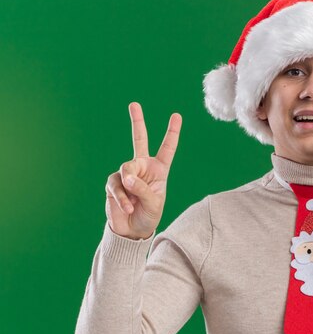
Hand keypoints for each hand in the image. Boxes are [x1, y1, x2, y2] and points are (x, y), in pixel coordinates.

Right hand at [105, 102, 181, 239]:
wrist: (132, 230)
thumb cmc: (149, 215)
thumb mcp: (154, 203)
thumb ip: (142, 188)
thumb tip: (126, 176)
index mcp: (160, 169)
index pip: (167, 148)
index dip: (172, 133)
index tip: (176, 115)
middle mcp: (143, 167)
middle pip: (139, 139)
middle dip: (137, 121)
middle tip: (134, 104)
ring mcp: (127, 173)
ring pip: (126, 170)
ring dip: (129, 189)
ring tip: (132, 204)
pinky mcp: (114, 182)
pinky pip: (116, 185)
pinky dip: (121, 198)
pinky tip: (126, 207)